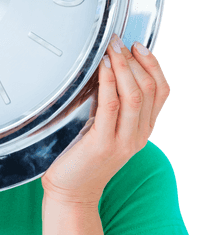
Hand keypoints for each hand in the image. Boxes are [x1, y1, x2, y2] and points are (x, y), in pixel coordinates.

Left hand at [40, 35, 170, 204]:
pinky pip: (110, 107)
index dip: (153, 64)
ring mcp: (122, 142)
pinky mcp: (102, 145)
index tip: (138, 46)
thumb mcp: (106, 127)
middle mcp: (138, 136)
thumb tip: (109, 68)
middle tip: (118, 42)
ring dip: (124, 67)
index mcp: (143, 130)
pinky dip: (109, 83)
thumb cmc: (84, 160)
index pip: (161, 91)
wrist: (72, 193)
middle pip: (149, 89)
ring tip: (111, 49)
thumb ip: (113, 105)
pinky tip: (103, 68)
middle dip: (135, 60)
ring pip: (134, 96)